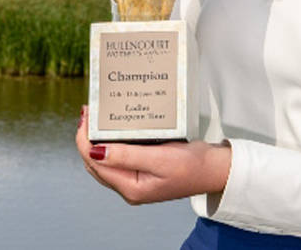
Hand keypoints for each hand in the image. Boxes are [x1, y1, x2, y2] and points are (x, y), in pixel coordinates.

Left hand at [76, 106, 230, 204]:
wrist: (215, 170)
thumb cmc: (193, 166)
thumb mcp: (160, 159)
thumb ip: (127, 156)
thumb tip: (95, 151)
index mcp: (130, 188)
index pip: (95, 163)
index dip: (84, 140)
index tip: (85, 117)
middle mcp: (129, 187)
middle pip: (96, 162)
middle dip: (88, 138)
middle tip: (89, 113)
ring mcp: (136, 180)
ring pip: (107, 159)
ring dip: (99, 140)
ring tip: (98, 118)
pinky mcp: (143, 172)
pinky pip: (120, 157)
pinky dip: (113, 142)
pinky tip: (116, 129)